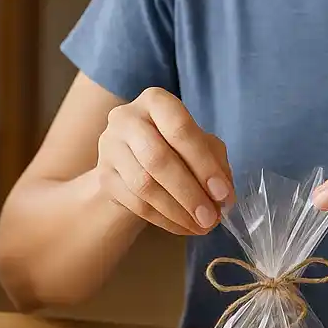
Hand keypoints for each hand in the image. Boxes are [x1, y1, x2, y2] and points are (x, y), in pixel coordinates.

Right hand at [96, 87, 233, 235]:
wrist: (133, 157)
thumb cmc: (174, 145)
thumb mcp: (200, 143)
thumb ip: (215, 161)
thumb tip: (223, 195)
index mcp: (155, 101)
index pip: (180, 129)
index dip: (205, 164)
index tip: (223, 194)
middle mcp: (126, 118)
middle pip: (158, 159)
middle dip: (190, 193)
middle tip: (212, 218)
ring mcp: (110, 147)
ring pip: (144, 185)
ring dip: (177, 211)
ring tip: (201, 226)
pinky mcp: (104, 177)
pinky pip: (135, 203)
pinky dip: (164, 219)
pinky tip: (183, 227)